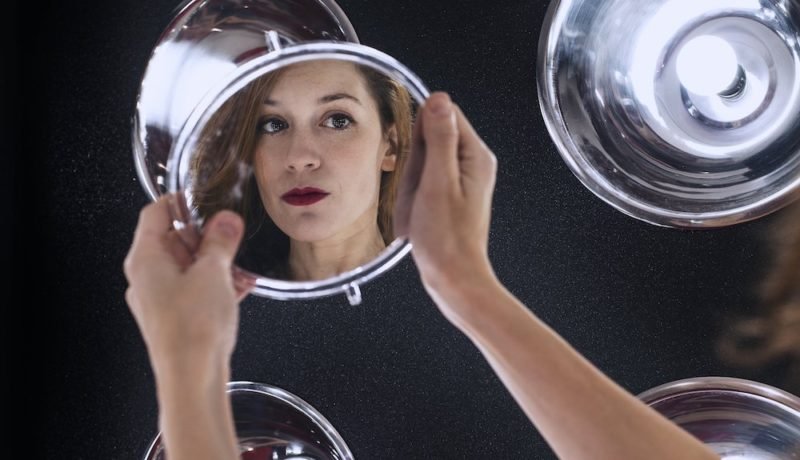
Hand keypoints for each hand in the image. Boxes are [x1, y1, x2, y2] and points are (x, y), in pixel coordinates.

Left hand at [123, 195, 249, 377]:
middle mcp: (145, 277)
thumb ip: (220, 240)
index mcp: (145, 258)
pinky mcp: (173, 317)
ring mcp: (158, 298)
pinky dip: (214, 283)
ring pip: (186, 266)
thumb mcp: (213, 272)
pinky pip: (193, 289)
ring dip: (214, 261)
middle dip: (205, 235)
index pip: (155, 212)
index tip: (204, 197)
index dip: (180, 201)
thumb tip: (226, 220)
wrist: (192, 378)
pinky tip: (239, 286)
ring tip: (241, 264)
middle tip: (231, 233)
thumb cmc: (192, 329)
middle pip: (172, 239)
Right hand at [394, 92, 497, 310]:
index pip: (445, 115)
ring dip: (411, 181)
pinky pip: (422, 181)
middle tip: (418, 189)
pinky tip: (417, 213)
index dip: (421, 132)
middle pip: (432, 138)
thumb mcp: (437, 182)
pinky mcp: (449, 195)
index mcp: (476, 156)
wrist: (453, 277)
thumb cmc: (446, 238)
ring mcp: (461, 180)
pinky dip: (413, 195)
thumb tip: (438, 100)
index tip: (416, 157)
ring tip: (418, 205)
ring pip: (423, 161)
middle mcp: (473, 164)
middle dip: (415, 161)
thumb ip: (439, 139)